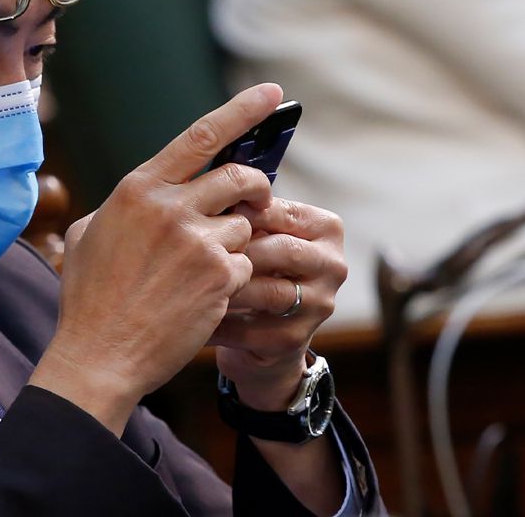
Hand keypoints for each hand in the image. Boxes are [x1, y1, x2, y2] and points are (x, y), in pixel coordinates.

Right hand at [28, 84, 284, 433]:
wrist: (100, 354)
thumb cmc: (88, 298)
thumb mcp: (87, 235)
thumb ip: (122, 206)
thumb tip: (145, 197)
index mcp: (139, 189)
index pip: (201, 136)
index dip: (242, 111)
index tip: (272, 94)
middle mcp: (171, 207)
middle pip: (240, 177)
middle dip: (256, 188)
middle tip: (255, 202)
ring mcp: (198, 242)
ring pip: (245, 227)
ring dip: (234, 245)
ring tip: (202, 270)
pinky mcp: (219, 276)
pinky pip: (244, 265)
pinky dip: (232, 280)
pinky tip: (202, 298)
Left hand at [211, 199, 347, 410]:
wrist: (256, 330)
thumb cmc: (249, 266)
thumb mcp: (254, 233)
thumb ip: (243, 210)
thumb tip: (206, 183)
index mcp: (325, 227)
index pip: (280, 210)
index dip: (237, 213)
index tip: (201, 214)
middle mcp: (333, 264)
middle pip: (281, 250)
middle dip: (235, 251)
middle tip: (193, 250)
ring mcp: (321, 304)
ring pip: (269, 292)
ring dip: (227, 287)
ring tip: (191, 281)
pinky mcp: (297, 340)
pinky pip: (253, 330)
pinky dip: (219, 321)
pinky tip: (193, 313)